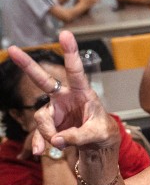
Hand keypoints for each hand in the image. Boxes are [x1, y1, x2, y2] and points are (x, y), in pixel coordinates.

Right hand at [7, 31, 120, 156]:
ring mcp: (55, 110)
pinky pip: (39, 132)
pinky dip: (39, 141)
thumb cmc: (102, 131)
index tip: (65, 33)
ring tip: (61, 145)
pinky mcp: (49, 123)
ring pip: (42, 119)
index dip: (70, 53)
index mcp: (83, 93)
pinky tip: (40, 151)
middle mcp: (65, 98)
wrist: (98, 144)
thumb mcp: (97, 134)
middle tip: (13, 49)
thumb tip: (57, 140)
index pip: (76, 71)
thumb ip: (78, 137)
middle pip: (43, 80)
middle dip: (28, 65)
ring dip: (48, 134)